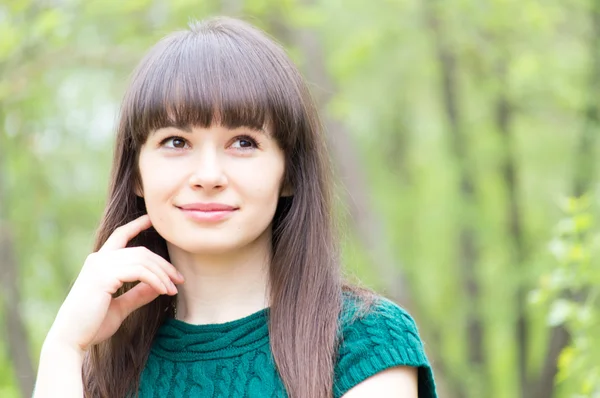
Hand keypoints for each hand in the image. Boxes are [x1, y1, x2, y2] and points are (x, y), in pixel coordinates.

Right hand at [45, 214, 183, 354]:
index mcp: (99, 262)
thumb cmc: (93, 325)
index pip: (120, 235)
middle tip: (180, 279)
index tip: (152, 219)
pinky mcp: (104, 276)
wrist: (71, 340)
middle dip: (164, 264)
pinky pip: (139, 272)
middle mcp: (98, 259)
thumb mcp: (121, 306)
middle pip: (141, 251)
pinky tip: (164, 291)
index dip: (137, 225)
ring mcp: (100, 266)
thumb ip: (138, 294)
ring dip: (163, 274)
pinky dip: (155, 280)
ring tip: (174, 289)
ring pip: (142, 260)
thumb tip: (159, 286)